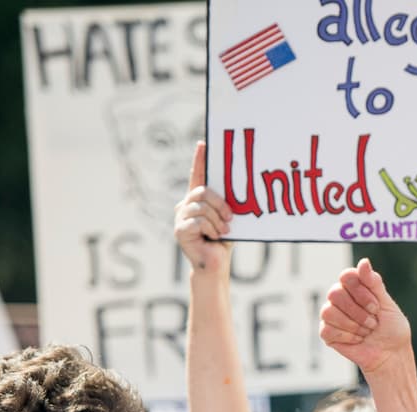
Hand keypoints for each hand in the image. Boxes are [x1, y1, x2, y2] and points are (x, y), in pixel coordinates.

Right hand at [175, 142, 232, 273]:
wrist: (216, 264)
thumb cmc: (224, 241)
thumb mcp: (228, 219)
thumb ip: (227, 205)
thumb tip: (237, 192)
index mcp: (198, 201)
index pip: (198, 176)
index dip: (200, 160)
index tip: (203, 143)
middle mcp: (186, 205)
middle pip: (202, 192)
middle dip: (220, 204)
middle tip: (230, 218)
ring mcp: (180, 217)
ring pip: (202, 208)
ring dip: (217, 221)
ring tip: (223, 231)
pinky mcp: (179, 230)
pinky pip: (199, 222)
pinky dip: (211, 230)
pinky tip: (214, 238)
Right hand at [320, 258, 413, 374]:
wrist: (390, 355)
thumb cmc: (392, 329)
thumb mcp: (387, 304)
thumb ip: (374, 283)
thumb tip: (363, 262)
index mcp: (355, 287)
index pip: (346, 276)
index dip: (361, 292)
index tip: (376, 306)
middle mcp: (340, 298)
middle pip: (335, 293)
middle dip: (358, 311)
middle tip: (373, 323)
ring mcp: (331, 314)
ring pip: (329, 311)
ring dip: (354, 325)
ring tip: (367, 332)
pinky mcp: (327, 332)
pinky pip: (328, 329)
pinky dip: (347, 337)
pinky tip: (358, 340)